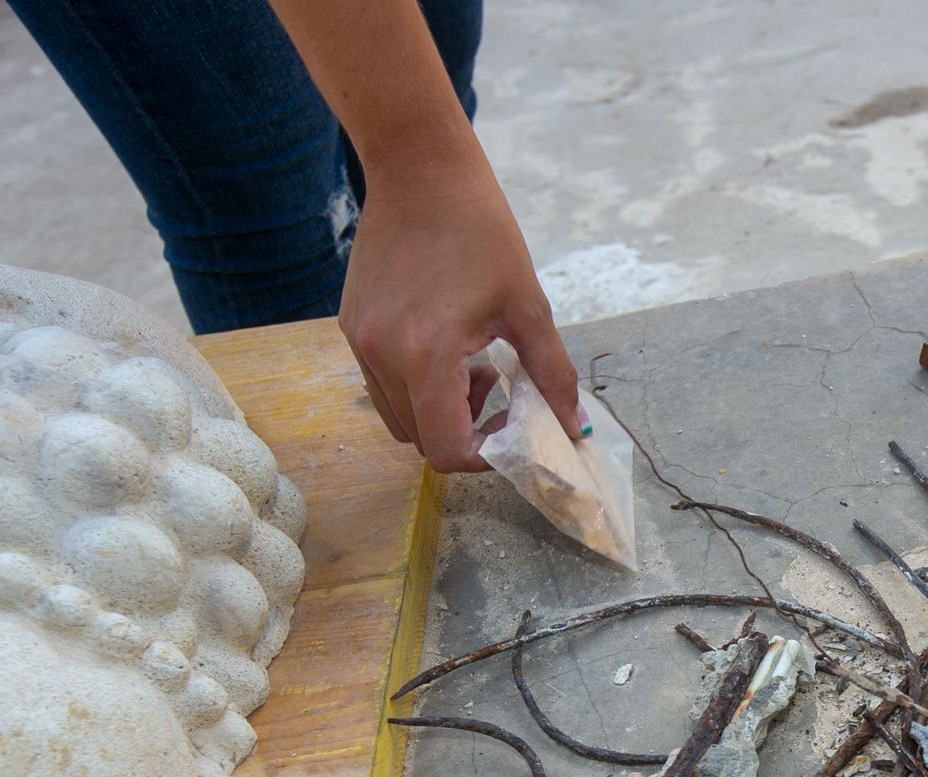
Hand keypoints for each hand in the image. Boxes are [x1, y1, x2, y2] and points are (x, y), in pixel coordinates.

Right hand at [337, 141, 583, 471]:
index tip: (512, 430)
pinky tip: (447, 345)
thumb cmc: (480, 229)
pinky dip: (417, 386)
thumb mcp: (528, 306)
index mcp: (426, 356)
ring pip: (398, 418)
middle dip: (466, 432)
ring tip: (474, 367)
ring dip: (440, 412)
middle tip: (500, 393)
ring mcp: (360, 344)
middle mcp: (383, 357)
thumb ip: (552, 374)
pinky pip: (382, 385)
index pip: (447, 449)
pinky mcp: (352, 327)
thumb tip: (574, 427)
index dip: (484, 454)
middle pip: (420, 441)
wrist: (421, 171)